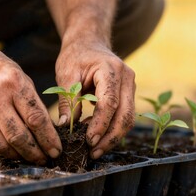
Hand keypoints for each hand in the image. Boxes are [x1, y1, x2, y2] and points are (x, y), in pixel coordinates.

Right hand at [0, 43, 61, 164]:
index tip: (56, 150)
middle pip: (19, 136)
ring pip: (1, 145)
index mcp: (13, 83)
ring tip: (29, 158)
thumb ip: (31, 101)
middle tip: (45, 159)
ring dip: (18, 156)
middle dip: (35, 153)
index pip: (36, 119)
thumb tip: (45, 129)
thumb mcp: (18, 74)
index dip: (48, 139)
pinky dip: (0, 150)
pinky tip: (10, 150)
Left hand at [55, 40, 135, 158]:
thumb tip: (65, 126)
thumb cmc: (76, 56)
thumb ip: (67, 100)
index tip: (88, 141)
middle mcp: (127, 78)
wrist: (88, 43)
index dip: (100, 124)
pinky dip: (113, 129)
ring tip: (95, 150)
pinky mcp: (128, 94)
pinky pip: (125, 116)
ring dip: (113, 137)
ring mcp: (130, 86)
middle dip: (110, 137)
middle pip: (126, 115)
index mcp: (111, 70)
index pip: (109, 103)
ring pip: (129, 119)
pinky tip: (98, 138)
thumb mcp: (66, 74)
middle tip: (93, 153)